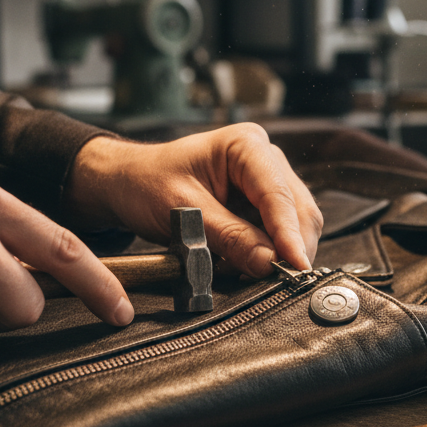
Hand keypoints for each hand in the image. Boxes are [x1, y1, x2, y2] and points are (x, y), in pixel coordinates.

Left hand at [65, 124, 322, 276]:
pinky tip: (245, 265)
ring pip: (295, 224)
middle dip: (289, 247)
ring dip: (279, 253)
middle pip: (297, 209)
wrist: (128, 183)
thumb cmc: (147, 184)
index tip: (295, 266)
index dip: (289, 234)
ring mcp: (267, 181)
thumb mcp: (184, 212)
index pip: (277, 194)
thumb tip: (268, 263)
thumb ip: (229, 237)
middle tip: (276, 281)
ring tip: (248, 272)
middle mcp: (265, 158)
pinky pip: (279, 233)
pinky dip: (268, 254)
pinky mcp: (262, 204)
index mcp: (245, 145)